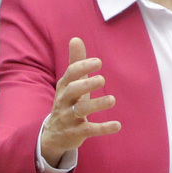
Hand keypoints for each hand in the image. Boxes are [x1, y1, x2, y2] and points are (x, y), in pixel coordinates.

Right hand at [40, 37, 120, 166]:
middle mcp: (64, 101)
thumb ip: (76, 62)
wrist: (54, 134)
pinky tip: (118, 125)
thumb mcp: (71, 83)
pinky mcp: (76, 133)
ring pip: (80, 110)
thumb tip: (76, 38)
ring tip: (112, 99)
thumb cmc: (68, 102)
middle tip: (102, 79)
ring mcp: (69, 117)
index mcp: (64, 87)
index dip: (83, 67)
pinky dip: (103, 128)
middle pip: (72, 91)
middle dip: (86, 84)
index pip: (70, 74)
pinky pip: (89, 130)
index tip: (98, 62)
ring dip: (96, 105)